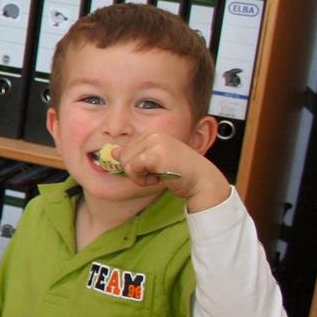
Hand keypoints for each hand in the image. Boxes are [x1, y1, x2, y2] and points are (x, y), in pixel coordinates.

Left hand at [111, 132, 228, 211]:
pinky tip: (158, 179)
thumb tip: (113, 152)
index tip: (152, 169)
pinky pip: (132, 168)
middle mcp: (153, 135)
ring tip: (159, 175)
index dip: (134, 165)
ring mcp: (155, 143)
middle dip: (136, 171)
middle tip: (156, 174)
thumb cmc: (181, 173)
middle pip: (123, 156)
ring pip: (125, 162)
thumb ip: (135, 156)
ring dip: (139, 176)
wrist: (202, 181)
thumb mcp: (154, 162)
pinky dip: (142, 180)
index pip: (125, 149)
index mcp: (153, 134)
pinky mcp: (156, 154)